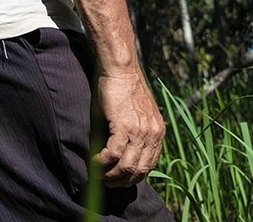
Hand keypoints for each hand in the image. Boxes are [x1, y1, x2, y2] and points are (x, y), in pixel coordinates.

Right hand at [93, 72, 165, 187]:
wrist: (120, 69)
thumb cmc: (124, 87)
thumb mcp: (136, 113)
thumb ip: (134, 132)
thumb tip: (121, 152)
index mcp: (158, 131)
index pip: (150, 165)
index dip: (134, 176)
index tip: (120, 179)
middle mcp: (153, 134)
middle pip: (140, 170)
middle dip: (122, 181)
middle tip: (107, 183)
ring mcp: (140, 131)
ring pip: (127, 166)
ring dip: (111, 175)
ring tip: (98, 176)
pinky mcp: (124, 126)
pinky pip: (114, 153)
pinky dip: (102, 162)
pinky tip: (94, 161)